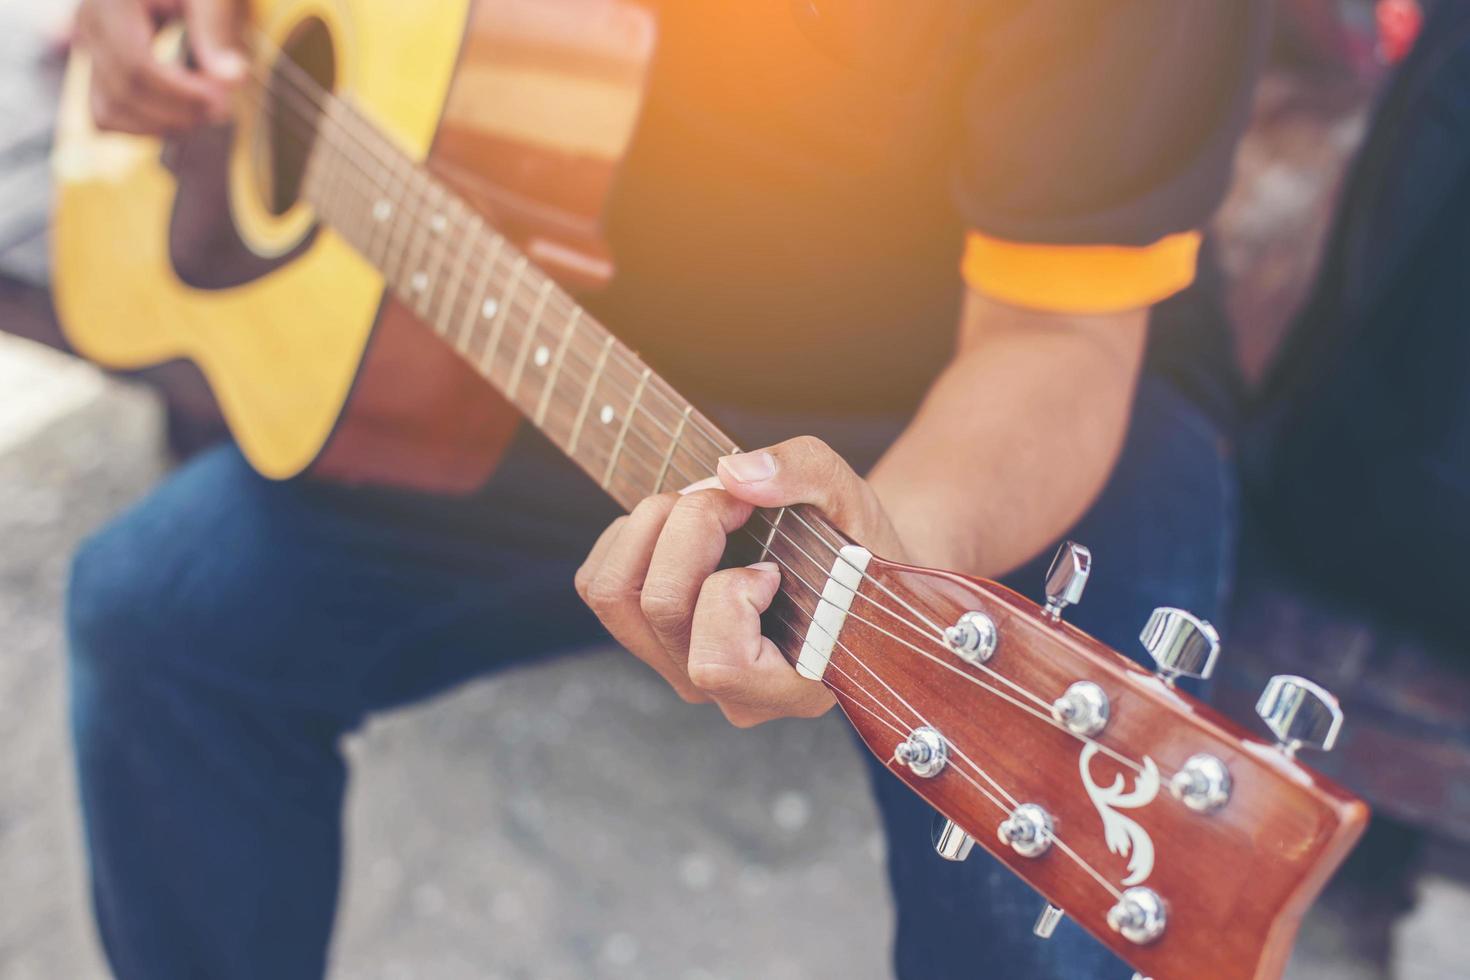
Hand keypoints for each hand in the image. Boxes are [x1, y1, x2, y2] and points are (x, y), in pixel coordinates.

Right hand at [78, 0, 244, 134]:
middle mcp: (88, 24)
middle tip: (222, 108)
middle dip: (178, 112)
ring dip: (162, 125)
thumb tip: (232, 79)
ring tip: (202, 110)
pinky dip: (145, 125)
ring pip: (108, 113)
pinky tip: (181, 111)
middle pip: (124, 94)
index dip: (182, 94)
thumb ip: (218, 30)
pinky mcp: (95, 68)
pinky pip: (108, 115)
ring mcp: (87, 49)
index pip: (137, 67)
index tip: (222, 100)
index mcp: (112, 0)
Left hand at [576, 436, 906, 727]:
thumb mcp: (852, 500)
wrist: (843, 574)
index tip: (771, 566)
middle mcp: (729, 696)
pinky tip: (676, 526)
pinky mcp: (645, 643)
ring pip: (614, 596)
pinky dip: (627, 535)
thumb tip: (733, 473)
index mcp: (794, 686)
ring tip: (700, 505)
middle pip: (663, 607)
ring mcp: (680, 672)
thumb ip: (806, 475)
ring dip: (651, 526)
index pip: (721, 664)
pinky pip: (596, 586)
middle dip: (693, 527)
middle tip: (735, 502)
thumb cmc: (852, 548)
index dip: (732, 594)